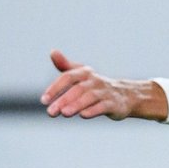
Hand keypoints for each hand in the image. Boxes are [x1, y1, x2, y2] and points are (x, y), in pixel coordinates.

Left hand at [39, 50, 163, 120]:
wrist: (125, 96)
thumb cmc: (96, 86)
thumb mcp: (81, 74)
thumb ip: (65, 65)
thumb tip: (52, 52)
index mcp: (85, 73)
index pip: (68, 77)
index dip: (55, 88)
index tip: (44, 100)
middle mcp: (95, 81)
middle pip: (77, 89)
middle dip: (63, 100)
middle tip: (50, 112)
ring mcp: (105, 92)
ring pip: (90, 97)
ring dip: (76, 105)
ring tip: (64, 113)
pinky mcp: (114, 104)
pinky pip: (103, 106)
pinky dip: (93, 110)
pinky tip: (83, 115)